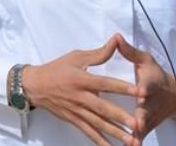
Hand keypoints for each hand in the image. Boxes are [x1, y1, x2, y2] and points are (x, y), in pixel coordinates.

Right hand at [23, 35, 140, 145]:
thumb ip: (99, 53)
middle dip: (121, 117)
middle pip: (103, 108)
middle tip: (138, 123)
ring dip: (115, 133)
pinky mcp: (74, 120)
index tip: (140, 92)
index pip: (105, 84)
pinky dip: (101, 141)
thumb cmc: (57, 68)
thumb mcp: (77, 57)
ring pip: (98, 124)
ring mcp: (76, 111)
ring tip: (132, 140)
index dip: (123, 88)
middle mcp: (80, 97)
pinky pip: (89, 132)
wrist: (35, 86)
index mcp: (82, 79)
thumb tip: (117, 40)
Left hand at [115, 33, 175, 140]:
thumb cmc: (155, 75)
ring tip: (131, 144)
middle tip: (137, 125)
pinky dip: (133, 144)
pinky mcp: (145, 129)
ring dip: (136, 136)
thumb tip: (116, 37)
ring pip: (141, 129)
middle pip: (145, 111)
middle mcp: (150, 103)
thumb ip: (129, 51)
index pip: (148, 86)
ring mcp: (148, 118)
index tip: (143, 92)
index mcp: (150, 84)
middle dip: (141, 118)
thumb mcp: (145, 61)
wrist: (174, 97)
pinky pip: (137, 138)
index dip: (145, 89)